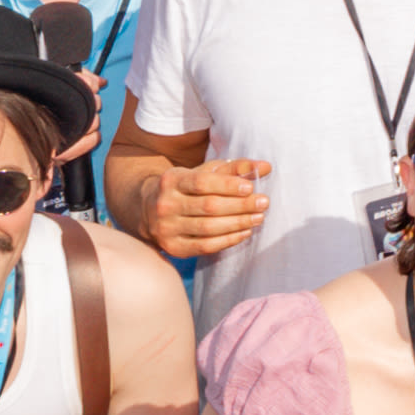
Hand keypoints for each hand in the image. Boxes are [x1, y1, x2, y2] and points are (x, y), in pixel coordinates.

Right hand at [137, 152, 275, 261]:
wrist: (148, 210)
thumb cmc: (186, 188)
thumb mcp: (204, 173)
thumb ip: (235, 168)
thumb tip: (266, 167)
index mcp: (172, 180)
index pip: (202, 183)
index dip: (228, 185)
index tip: (251, 188)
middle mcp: (166, 204)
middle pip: (208, 206)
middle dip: (239, 205)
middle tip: (263, 203)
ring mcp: (167, 228)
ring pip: (208, 228)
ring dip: (238, 224)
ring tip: (258, 218)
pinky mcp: (173, 247)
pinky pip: (205, 246)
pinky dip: (228, 240)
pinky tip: (245, 233)